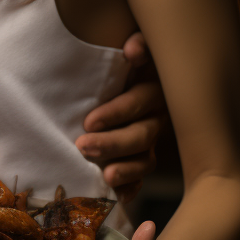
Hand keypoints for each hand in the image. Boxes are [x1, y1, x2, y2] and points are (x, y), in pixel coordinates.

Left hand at [75, 33, 166, 200]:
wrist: (105, 74)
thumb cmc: (111, 61)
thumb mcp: (124, 49)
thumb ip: (136, 43)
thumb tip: (132, 49)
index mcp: (151, 88)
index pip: (138, 102)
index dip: (117, 113)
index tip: (88, 122)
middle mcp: (155, 116)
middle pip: (141, 135)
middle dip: (113, 143)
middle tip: (83, 146)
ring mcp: (150, 139)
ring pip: (145, 159)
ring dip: (125, 169)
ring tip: (105, 176)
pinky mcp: (142, 158)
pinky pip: (141, 178)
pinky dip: (131, 187)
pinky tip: (120, 196)